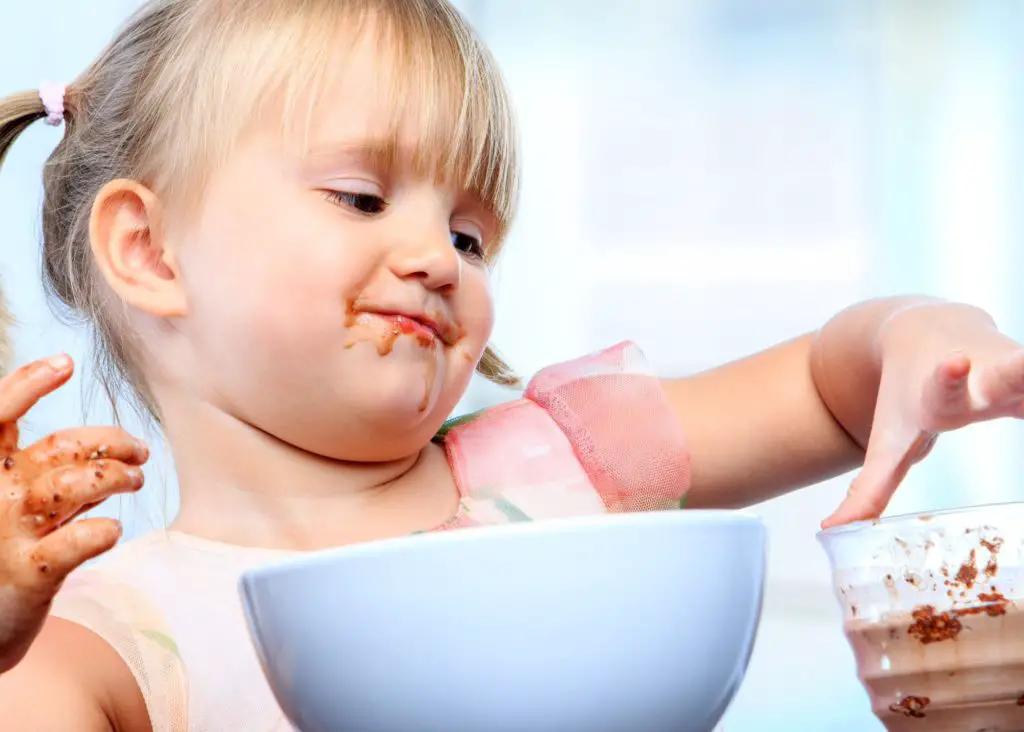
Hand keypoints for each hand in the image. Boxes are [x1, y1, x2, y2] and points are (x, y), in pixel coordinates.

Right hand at [0, 354, 147, 672]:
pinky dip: (103, 531)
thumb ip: (51, 477)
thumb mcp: (17, 507)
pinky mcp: (30, 573)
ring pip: (73, 485)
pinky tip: (111, 529)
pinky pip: (77, 541)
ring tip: (137, 479)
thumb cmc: (2, 555)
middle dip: (110, 441)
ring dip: (117, 477)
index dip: (28, 385)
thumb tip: (109, 457)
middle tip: (141, 450)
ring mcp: (9, 533)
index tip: (64, 362)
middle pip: (60, 447)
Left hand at [824, 303, 1022, 526]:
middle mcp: (987, 372)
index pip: (943, 387)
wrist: (925, 331)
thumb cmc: (905, 396)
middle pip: (1013, 370)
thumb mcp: (888, 439)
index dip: (949, 379)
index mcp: (941, 389)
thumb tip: (830, 533)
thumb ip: (869, 487)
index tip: (951, 365)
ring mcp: (1022, 370)